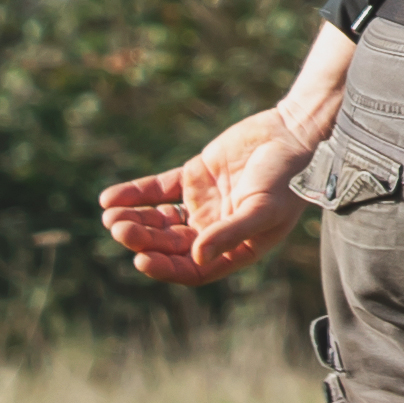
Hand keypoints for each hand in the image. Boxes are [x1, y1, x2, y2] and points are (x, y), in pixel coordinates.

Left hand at [98, 23, 357, 283]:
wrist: (293, 134)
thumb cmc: (288, 178)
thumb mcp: (262, 209)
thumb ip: (230, 233)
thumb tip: (197, 257)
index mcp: (236, 248)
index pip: (194, 269)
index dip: (166, 268)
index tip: (141, 259)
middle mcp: (216, 231)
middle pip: (170, 245)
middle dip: (143, 239)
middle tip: (120, 228)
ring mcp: (202, 204)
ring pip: (159, 221)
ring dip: (135, 220)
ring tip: (110, 216)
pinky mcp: (193, 177)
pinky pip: (157, 190)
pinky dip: (134, 194)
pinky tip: (110, 198)